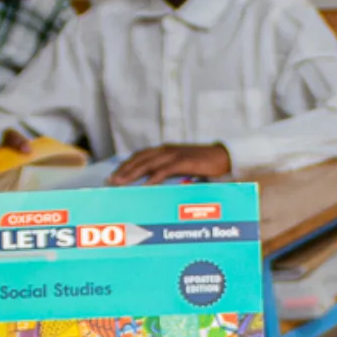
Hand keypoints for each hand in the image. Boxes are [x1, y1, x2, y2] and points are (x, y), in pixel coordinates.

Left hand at [113, 142, 234, 183]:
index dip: (126, 164)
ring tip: (121, 183)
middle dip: (124, 170)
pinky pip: (164, 171)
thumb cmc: (205, 165)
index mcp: (166, 150)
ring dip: (133, 173)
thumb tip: (156, 186)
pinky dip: (153, 178)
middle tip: (111, 181)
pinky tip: (144, 186)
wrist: (225, 157)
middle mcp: (167, 150)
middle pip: (139, 159)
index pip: (140, 155)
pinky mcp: (184, 162)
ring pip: (148, 163)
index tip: (114, 174)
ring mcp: (175, 155)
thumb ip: (170, 174)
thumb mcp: (184, 168)